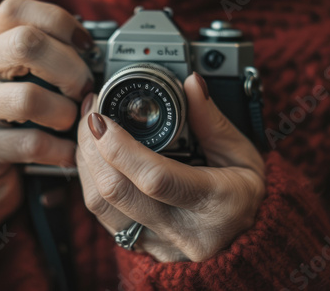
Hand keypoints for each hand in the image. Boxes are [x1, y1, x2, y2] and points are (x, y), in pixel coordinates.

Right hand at [0, 0, 92, 249]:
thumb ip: (55, 61)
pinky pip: (32, 143)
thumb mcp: (31, 80)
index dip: (61, 23)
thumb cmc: (18, 117)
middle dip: (71, 69)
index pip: (16, 11)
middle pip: (26, 44)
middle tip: (86, 89)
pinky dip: (61, 149)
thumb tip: (102, 59)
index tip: (89, 47)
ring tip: (73, 124)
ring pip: (29, 98)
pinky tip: (70, 152)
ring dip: (66, 113)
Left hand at [77, 73, 264, 261]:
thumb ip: (213, 121)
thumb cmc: (244, 196)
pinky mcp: (139, 245)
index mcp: (216, 205)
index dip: (121, 147)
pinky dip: (91, 180)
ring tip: (88, 130)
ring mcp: (157, 242)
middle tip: (91, 112)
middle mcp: (183, 232)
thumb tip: (191, 84)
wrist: (242, 241)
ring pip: (100, 205)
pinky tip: (95, 156)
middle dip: (93, 147)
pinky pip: (101, 214)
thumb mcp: (242, 156)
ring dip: (86, 162)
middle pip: (117, 191)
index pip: (156, 178)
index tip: (102, 117)